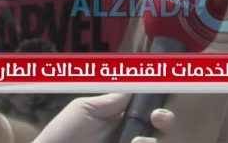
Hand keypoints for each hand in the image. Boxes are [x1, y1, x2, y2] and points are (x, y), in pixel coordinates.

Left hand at [32, 93, 174, 142]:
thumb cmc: (62, 136)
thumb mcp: (83, 111)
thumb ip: (108, 101)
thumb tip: (132, 89)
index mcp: (119, 121)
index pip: (147, 112)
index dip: (158, 108)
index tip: (157, 108)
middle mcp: (127, 137)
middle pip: (160, 131)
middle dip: (166, 122)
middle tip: (158, 119)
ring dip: (150, 141)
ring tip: (136, 142)